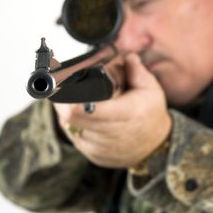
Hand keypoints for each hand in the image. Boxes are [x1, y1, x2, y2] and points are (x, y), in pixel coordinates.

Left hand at [53, 53, 171, 167]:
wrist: (154, 146)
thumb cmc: (151, 114)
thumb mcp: (150, 89)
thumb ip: (136, 71)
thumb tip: (127, 56)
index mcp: (128, 113)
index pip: (91, 109)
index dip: (72, 100)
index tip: (62, 87)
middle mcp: (113, 134)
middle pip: (72, 117)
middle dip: (62, 100)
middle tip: (57, 87)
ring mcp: (101, 148)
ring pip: (70, 127)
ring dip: (65, 112)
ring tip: (69, 99)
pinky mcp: (93, 156)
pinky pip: (73, 137)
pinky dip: (71, 124)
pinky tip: (77, 114)